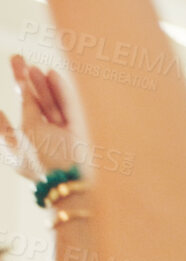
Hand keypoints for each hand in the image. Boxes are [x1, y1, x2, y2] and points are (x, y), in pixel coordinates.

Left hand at [0, 55, 78, 182]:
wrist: (74, 179)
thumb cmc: (45, 161)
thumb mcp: (24, 134)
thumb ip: (24, 109)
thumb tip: (13, 93)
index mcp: (24, 146)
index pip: (15, 118)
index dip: (10, 99)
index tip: (7, 81)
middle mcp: (43, 140)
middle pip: (34, 106)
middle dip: (25, 83)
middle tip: (16, 57)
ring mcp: (62, 136)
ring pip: (50, 105)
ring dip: (41, 85)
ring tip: (32, 67)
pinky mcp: (79, 133)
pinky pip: (68, 108)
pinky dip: (61, 92)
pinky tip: (52, 75)